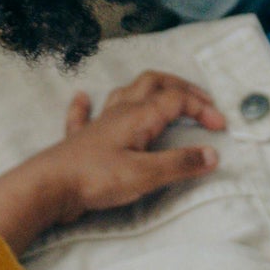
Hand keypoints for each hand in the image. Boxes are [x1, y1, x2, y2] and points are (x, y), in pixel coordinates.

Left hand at [0, 71, 224, 253]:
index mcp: (139, 115)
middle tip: (201, 99)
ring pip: (125, 92)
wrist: (49, 186)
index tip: (220, 127)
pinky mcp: (80, 139)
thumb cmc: (97, 178)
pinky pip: (82, 114)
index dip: (202, 108)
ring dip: (146, 88)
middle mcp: (120, 111)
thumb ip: (180, 164)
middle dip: (180, 86)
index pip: (178, 100)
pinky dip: (86, 104)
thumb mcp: (146, 175)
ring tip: (161, 91)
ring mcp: (99, 122)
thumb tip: (213, 154)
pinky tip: (83, 98)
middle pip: (153, 83)